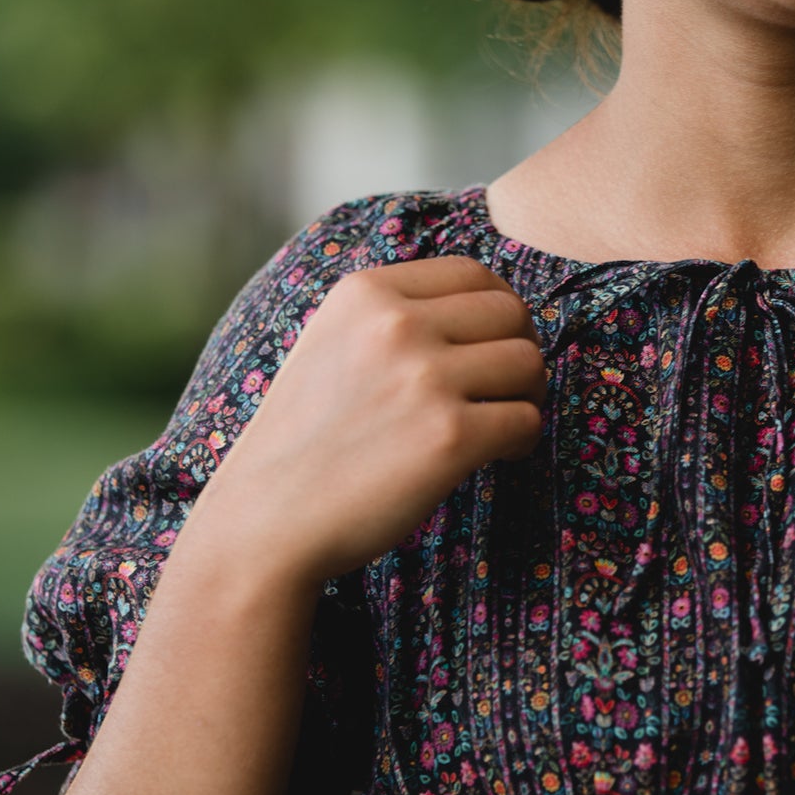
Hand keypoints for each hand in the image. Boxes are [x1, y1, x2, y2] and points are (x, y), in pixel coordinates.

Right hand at [185, 256, 548, 584]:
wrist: (266, 521)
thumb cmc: (304, 443)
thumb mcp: (330, 345)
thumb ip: (390, 316)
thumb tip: (484, 306)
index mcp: (364, 291)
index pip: (472, 273)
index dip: (498, 310)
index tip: (492, 348)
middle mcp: (395, 323)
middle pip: (510, 314)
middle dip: (519, 351)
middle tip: (504, 392)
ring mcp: (424, 377)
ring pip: (528, 363)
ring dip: (525, 397)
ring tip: (498, 426)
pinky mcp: (449, 435)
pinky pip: (526, 420)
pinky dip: (522, 440)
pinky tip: (496, 456)